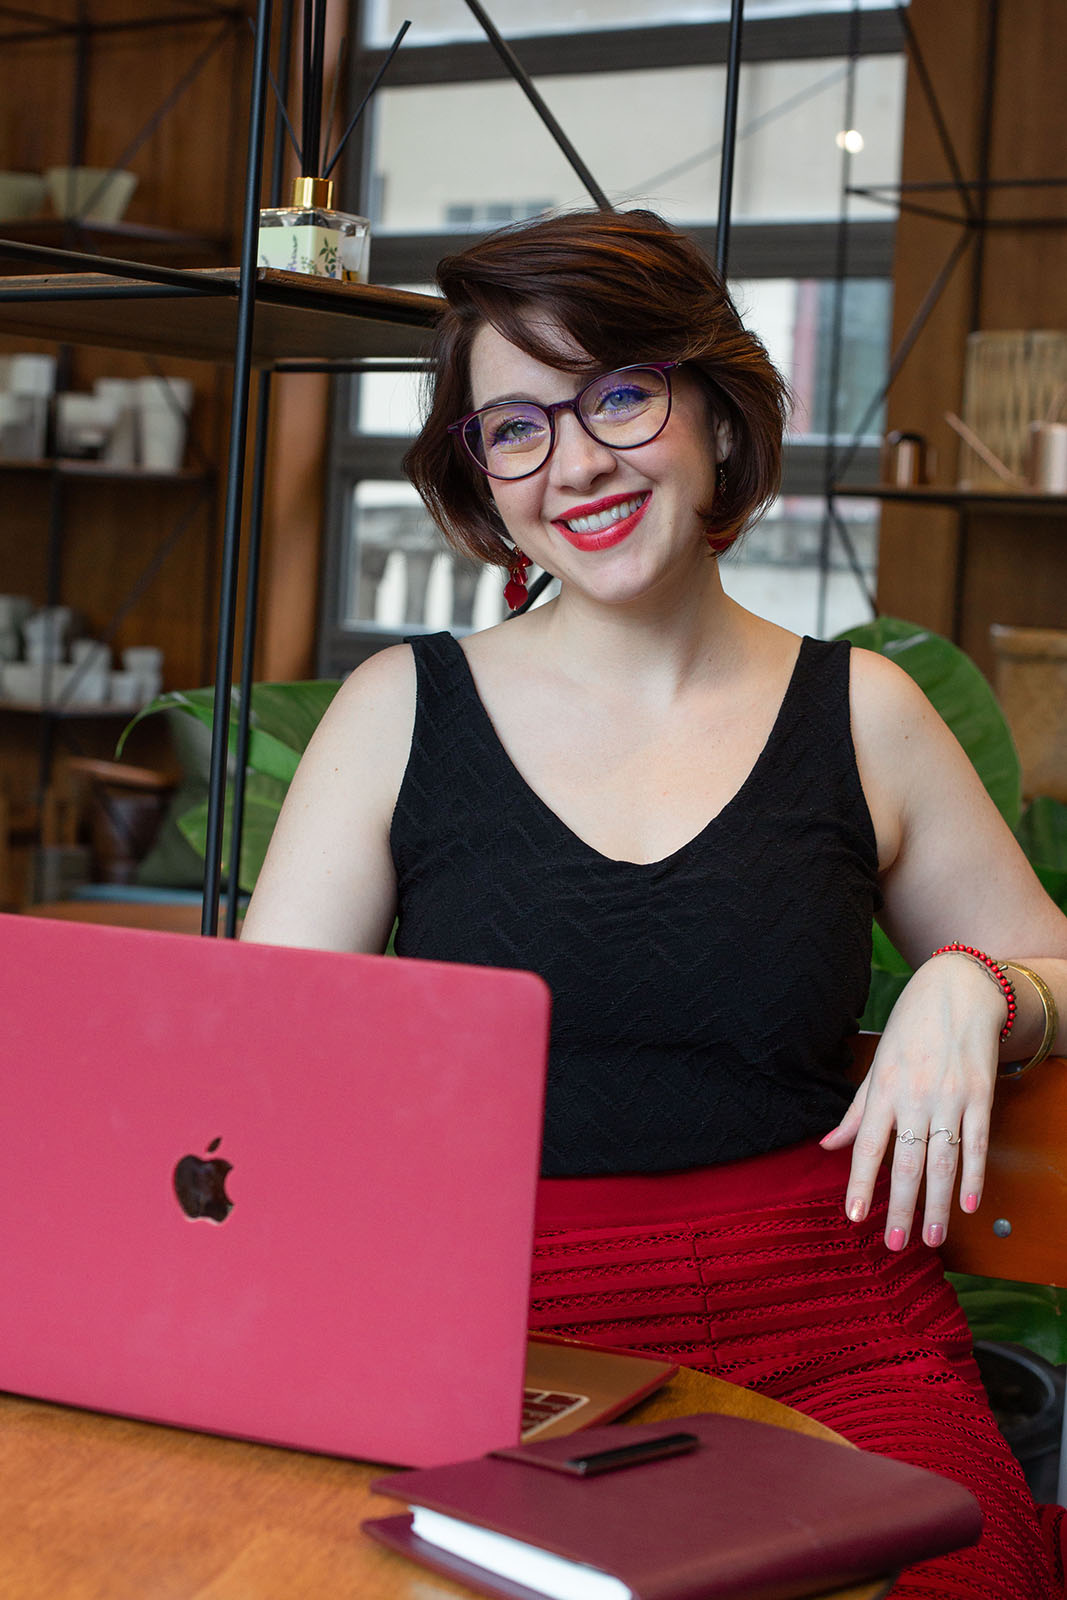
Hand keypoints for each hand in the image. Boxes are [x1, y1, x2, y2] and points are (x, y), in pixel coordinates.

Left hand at [819, 954, 1002, 1250]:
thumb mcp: (876, 1063)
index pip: (867, 1145)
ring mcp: (950, 1097)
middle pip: (906, 1161)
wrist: (958, 990)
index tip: (855, 1217)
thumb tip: (827, 1145)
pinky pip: (977, 1142)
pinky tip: (969, 1205)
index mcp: (883, 1088)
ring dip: (938, 1203)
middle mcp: (914, 1096)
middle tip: (895, 1244)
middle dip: (901, 1207)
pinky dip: (974, 1175)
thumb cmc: (910, 1027)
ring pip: (943, 1159)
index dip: (861, 1183)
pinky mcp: (980, 1095)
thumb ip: (856, 1110)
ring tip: (933, 1238)